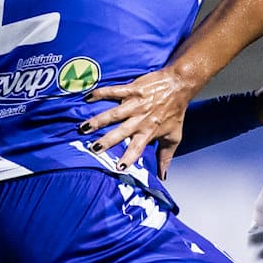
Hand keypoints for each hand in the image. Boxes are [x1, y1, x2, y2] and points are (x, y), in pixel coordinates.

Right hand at [80, 66, 199, 177]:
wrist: (179, 85)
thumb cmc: (176, 112)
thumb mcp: (173, 137)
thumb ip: (165, 157)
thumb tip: (163, 176)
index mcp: (148, 132)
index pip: (137, 148)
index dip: (128, 158)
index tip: (118, 168)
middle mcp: (140, 120)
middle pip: (121, 132)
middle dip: (107, 141)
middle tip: (93, 148)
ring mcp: (135, 104)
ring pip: (113, 114)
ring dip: (98, 120)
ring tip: (84, 127)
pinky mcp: (132, 90)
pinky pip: (114, 91)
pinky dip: (101, 94)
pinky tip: (88, 98)